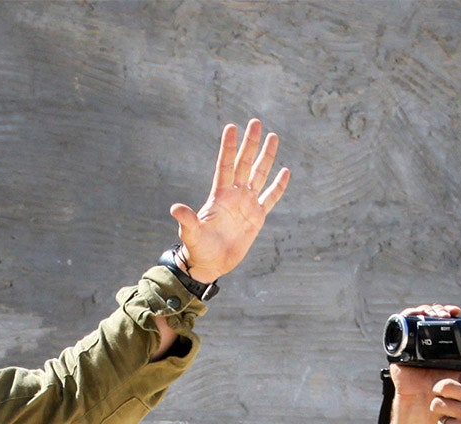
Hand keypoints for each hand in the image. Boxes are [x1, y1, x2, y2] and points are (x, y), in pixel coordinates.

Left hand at [168, 119, 289, 281]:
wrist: (209, 264)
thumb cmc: (197, 248)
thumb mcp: (191, 234)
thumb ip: (187, 220)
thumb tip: (175, 208)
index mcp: (219, 195)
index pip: (225, 165)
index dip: (228, 147)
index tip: (232, 127)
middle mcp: (234, 195)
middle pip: (244, 163)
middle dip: (250, 143)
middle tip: (256, 122)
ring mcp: (246, 204)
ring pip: (259, 175)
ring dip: (266, 157)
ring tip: (273, 137)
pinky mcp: (257, 217)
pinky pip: (270, 198)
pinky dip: (278, 186)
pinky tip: (285, 172)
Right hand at [388, 304, 460, 405]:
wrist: (427, 398)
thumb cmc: (444, 388)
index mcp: (440, 343)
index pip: (443, 320)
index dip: (448, 312)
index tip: (456, 311)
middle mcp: (426, 341)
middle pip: (430, 315)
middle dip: (438, 310)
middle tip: (445, 314)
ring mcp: (413, 342)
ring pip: (416, 317)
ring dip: (425, 310)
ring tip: (433, 313)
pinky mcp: (401, 346)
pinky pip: (401, 326)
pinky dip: (408, 315)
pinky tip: (417, 314)